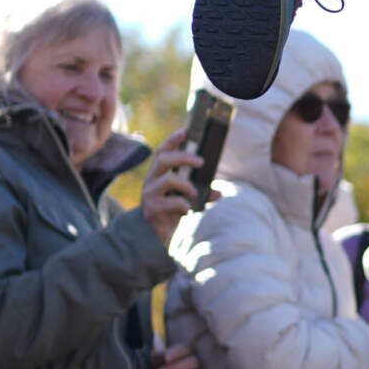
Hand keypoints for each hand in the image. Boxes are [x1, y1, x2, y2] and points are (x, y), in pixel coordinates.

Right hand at [140, 129, 203, 247]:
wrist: (155, 237)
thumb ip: (203, 193)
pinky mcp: (152, 209)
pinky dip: (184, 204)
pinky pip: (171, 201)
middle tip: (201, 162)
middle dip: (183, 157)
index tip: (185, 132)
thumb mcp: (189, 199)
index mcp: (159, 174)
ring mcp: (149, 194)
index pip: (162, 151)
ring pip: (168, 179)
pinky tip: (188, 210)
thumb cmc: (173, 212)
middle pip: (164, 159)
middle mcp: (151, 181)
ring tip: (196, 193)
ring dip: (186, 184)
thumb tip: (218, 192)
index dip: (172, 140)